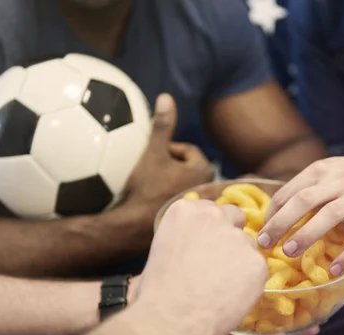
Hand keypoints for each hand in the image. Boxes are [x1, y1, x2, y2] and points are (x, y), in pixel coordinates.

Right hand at [125, 94, 213, 217]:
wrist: (135, 227)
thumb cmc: (147, 187)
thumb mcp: (153, 152)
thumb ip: (162, 126)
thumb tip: (166, 98)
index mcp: (204, 170)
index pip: (188, 151)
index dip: (168, 151)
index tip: (153, 159)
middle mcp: (208, 188)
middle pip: (187, 168)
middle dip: (171, 168)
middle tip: (152, 174)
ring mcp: (200, 206)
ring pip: (183, 185)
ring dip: (170, 184)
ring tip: (151, 189)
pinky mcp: (190, 220)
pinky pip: (180, 201)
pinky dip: (170, 200)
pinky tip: (153, 204)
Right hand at [137, 200, 268, 334]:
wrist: (170, 318)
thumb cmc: (156, 292)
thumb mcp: (161, 251)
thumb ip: (183, 239)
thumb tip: (191, 249)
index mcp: (185, 211)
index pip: (209, 210)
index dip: (210, 229)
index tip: (205, 246)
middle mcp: (213, 217)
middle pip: (233, 217)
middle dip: (230, 235)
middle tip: (220, 263)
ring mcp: (237, 237)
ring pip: (247, 246)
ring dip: (240, 262)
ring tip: (220, 288)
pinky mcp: (256, 261)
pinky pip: (257, 270)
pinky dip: (249, 283)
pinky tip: (230, 297)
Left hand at [258, 150, 343, 275]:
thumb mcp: (332, 170)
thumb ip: (309, 188)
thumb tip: (279, 214)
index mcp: (322, 171)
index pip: (289, 191)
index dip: (272, 213)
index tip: (262, 231)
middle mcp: (339, 181)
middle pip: (303, 201)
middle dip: (280, 223)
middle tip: (264, 243)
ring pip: (329, 215)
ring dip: (306, 234)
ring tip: (288, 253)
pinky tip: (335, 269)